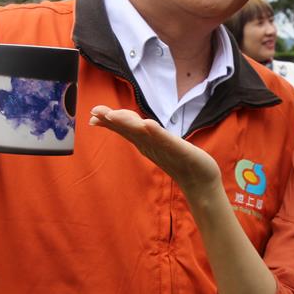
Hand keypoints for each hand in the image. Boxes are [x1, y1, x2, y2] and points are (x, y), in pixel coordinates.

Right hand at [89, 106, 220, 192]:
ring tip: (113, 115)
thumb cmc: (180, 160)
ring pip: (141, 133)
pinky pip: (165, 140)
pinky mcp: (178, 149)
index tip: (92, 115)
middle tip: (94, 114)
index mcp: (145, 141)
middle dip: (111, 120)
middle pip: (128, 129)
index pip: (124, 127)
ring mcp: (163, 147)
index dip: (109, 120)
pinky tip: (146, 124)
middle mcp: (150, 143)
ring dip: (127, 123)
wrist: (200, 179)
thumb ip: (145, 134)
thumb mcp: (158, 144)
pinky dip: (155, 132)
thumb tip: (134, 124)